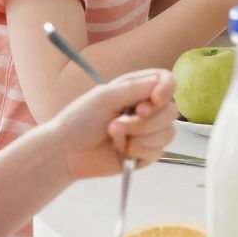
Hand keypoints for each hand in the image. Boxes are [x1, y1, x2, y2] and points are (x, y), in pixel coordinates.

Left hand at [44, 71, 175, 181]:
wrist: (67, 153)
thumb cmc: (80, 120)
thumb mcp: (106, 96)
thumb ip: (137, 87)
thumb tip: (162, 83)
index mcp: (138, 90)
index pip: (168, 82)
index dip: (166, 90)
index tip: (154, 100)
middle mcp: (147, 109)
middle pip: (170, 111)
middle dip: (144, 122)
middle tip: (116, 124)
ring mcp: (148, 133)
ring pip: (167, 133)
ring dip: (139, 137)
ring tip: (113, 137)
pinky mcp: (146, 154)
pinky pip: (157, 152)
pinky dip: (138, 151)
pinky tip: (120, 151)